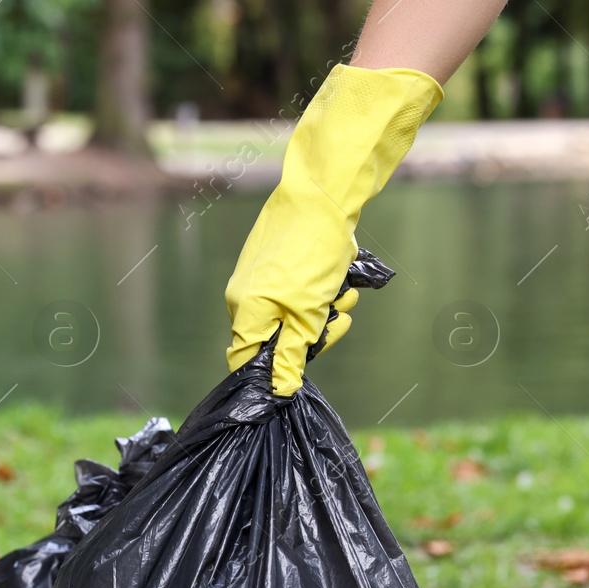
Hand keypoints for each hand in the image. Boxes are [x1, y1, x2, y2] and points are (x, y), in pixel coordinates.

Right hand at [224, 64, 442, 395]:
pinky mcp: (276, 266)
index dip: (275, 372)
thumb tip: (279, 390)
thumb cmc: (313, 254)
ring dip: (324, 312)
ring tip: (343, 292)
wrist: (322, 196)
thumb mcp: (307, 313)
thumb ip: (291, 355)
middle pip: (275, 341)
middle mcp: (244, 298)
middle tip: (337, 319)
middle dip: (312, 335)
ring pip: (292, 317)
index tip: (302, 370)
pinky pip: (296, 295)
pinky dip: (320, 293)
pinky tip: (339, 279)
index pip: (248, 361)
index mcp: (245, 311)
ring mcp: (259, 280)